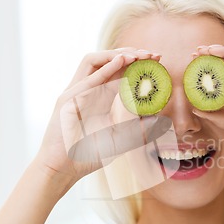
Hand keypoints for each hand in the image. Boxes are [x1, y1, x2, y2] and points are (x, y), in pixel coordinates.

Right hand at [35, 49, 169, 186]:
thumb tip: (158, 120)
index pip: (120, 70)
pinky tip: (121, 61)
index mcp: (101, 96)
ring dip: (116, 54)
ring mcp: (76, 92)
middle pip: (109, 61)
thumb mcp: (122, 140)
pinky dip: (104, 67)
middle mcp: (88, 90)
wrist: (65, 169)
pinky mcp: (67, 99)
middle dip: (132, 54)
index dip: (139, 63)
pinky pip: (86, 77)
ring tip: (137, 55)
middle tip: (153, 55)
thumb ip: (138, 130)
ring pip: (94, 60)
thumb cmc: (90, 155)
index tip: (158, 61)